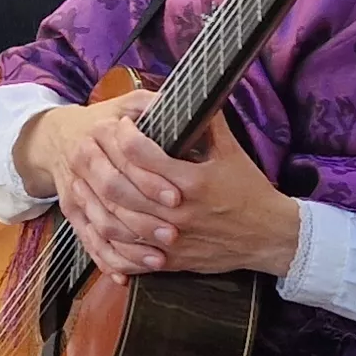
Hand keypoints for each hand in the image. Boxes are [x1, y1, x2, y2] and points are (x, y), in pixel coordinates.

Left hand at [49, 92, 303, 278]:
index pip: (143, 155)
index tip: (121, 124)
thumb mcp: (233, 153)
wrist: (269, 236)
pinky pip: (129, 255)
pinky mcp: (171, 260)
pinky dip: (110, 241)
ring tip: (87, 182)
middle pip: (123, 188)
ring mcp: (172, 239)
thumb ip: (210, 124)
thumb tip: (194, 95)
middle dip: (103, 165)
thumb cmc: (250, 192)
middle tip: (94, 148)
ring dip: (97, 202)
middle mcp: (179, 212)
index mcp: (193, 181)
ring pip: (119, 223)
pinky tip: (99, 223)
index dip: (125, 135)